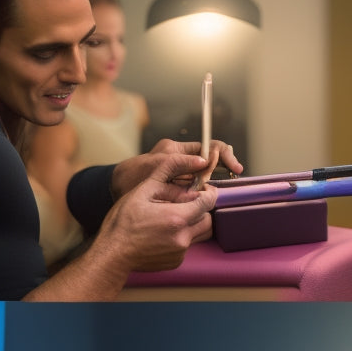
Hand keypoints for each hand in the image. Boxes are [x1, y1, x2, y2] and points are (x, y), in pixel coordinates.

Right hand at [96, 154, 220, 273]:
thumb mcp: (143, 189)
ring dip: (195, 222)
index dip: (209, 192)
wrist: (111, 254)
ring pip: (201, 233)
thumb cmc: (123, 221)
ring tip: (176, 215)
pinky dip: (182, 236)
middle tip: (188, 201)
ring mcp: (181, 252)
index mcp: (177, 217)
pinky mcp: (177, 261)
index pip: (209, 202)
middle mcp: (183, 237)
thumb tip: (195, 161)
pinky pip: (189, 245)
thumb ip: (169, 172)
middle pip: (209, 219)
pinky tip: (165, 231)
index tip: (203, 188)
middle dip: (203, 209)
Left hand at [111, 139, 242, 197]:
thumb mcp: (154, 166)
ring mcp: (182, 177)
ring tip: (221, 194)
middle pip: (212, 162)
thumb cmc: (130, 176)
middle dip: (224, 170)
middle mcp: (183, 161)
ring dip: (215, 186)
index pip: (210, 146)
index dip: (225, 155)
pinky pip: (199, 192)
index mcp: (177, 150)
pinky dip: (205, 197)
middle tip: (234, 179)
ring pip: (207, 179)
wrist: (115, 192)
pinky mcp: (180, 191)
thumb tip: (204, 161)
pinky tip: (208, 204)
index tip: (235, 168)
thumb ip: (178, 162)